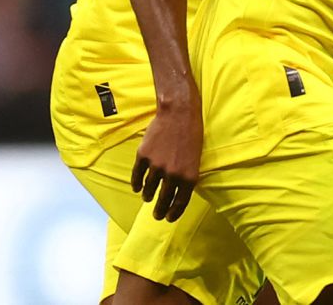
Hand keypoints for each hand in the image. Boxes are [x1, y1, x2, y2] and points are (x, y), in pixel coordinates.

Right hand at [132, 97, 201, 221]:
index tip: (168, 218)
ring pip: (149, 188)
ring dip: (148, 196)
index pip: (180, 202)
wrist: (178, 114)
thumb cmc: (192, 134)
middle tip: (156, 215)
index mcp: (189, 177)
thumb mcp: (196, 159)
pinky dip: (136, 183)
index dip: (173, 212)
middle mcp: (172, 175)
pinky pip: (137, 175)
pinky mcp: (144, 156)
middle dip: (159, 210)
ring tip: (147, 198)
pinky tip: (137, 188)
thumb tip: (177, 192)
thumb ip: (186, 177)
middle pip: (163, 199)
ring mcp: (156, 166)